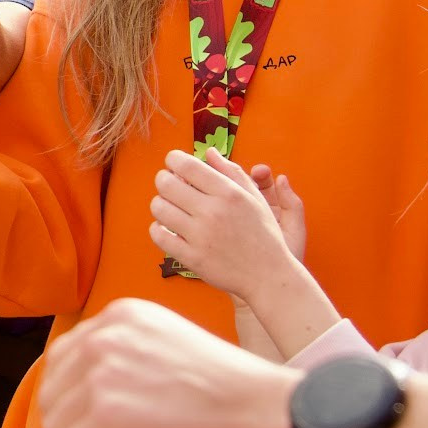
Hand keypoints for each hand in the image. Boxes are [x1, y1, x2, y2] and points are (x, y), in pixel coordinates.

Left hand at [38, 299, 301, 427]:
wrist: (274, 421)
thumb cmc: (238, 399)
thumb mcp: (172, 354)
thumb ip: (130, 362)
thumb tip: (92, 399)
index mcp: (123, 316)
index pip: (66, 359)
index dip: (73, 401)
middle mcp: (105, 337)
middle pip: (54, 394)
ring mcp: (101, 376)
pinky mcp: (103, 420)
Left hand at [149, 149, 299, 295]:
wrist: (268, 275)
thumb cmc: (263, 233)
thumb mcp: (255, 198)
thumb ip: (231, 171)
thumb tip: (208, 151)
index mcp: (228, 193)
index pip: (185, 165)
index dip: (173, 159)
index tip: (173, 163)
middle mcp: (213, 212)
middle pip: (165, 183)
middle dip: (164, 180)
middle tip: (170, 186)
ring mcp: (200, 236)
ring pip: (158, 208)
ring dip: (161, 204)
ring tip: (171, 208)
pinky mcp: (191, 258)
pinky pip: (159, 235)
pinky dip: (158, 229)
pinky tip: (168, 228)